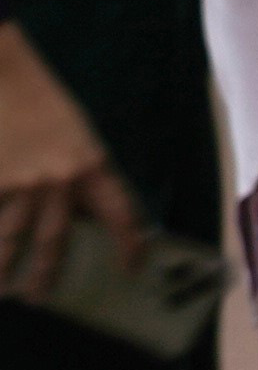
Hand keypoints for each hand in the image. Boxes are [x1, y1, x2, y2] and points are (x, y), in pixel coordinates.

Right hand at [0, 22, 139, 308]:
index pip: (120, 213)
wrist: (2, 72)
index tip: (133, 267)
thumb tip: (78, 213)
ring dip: (3, 266)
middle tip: (39, 298)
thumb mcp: (77, 135)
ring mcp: (18, 182)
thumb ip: (81, 173)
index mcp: (90, 166)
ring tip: (2, 290)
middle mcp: (56, 181)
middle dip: (46, 272)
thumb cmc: (43, 100)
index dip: (129, 243)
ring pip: (10, 235)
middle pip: (54, 238)